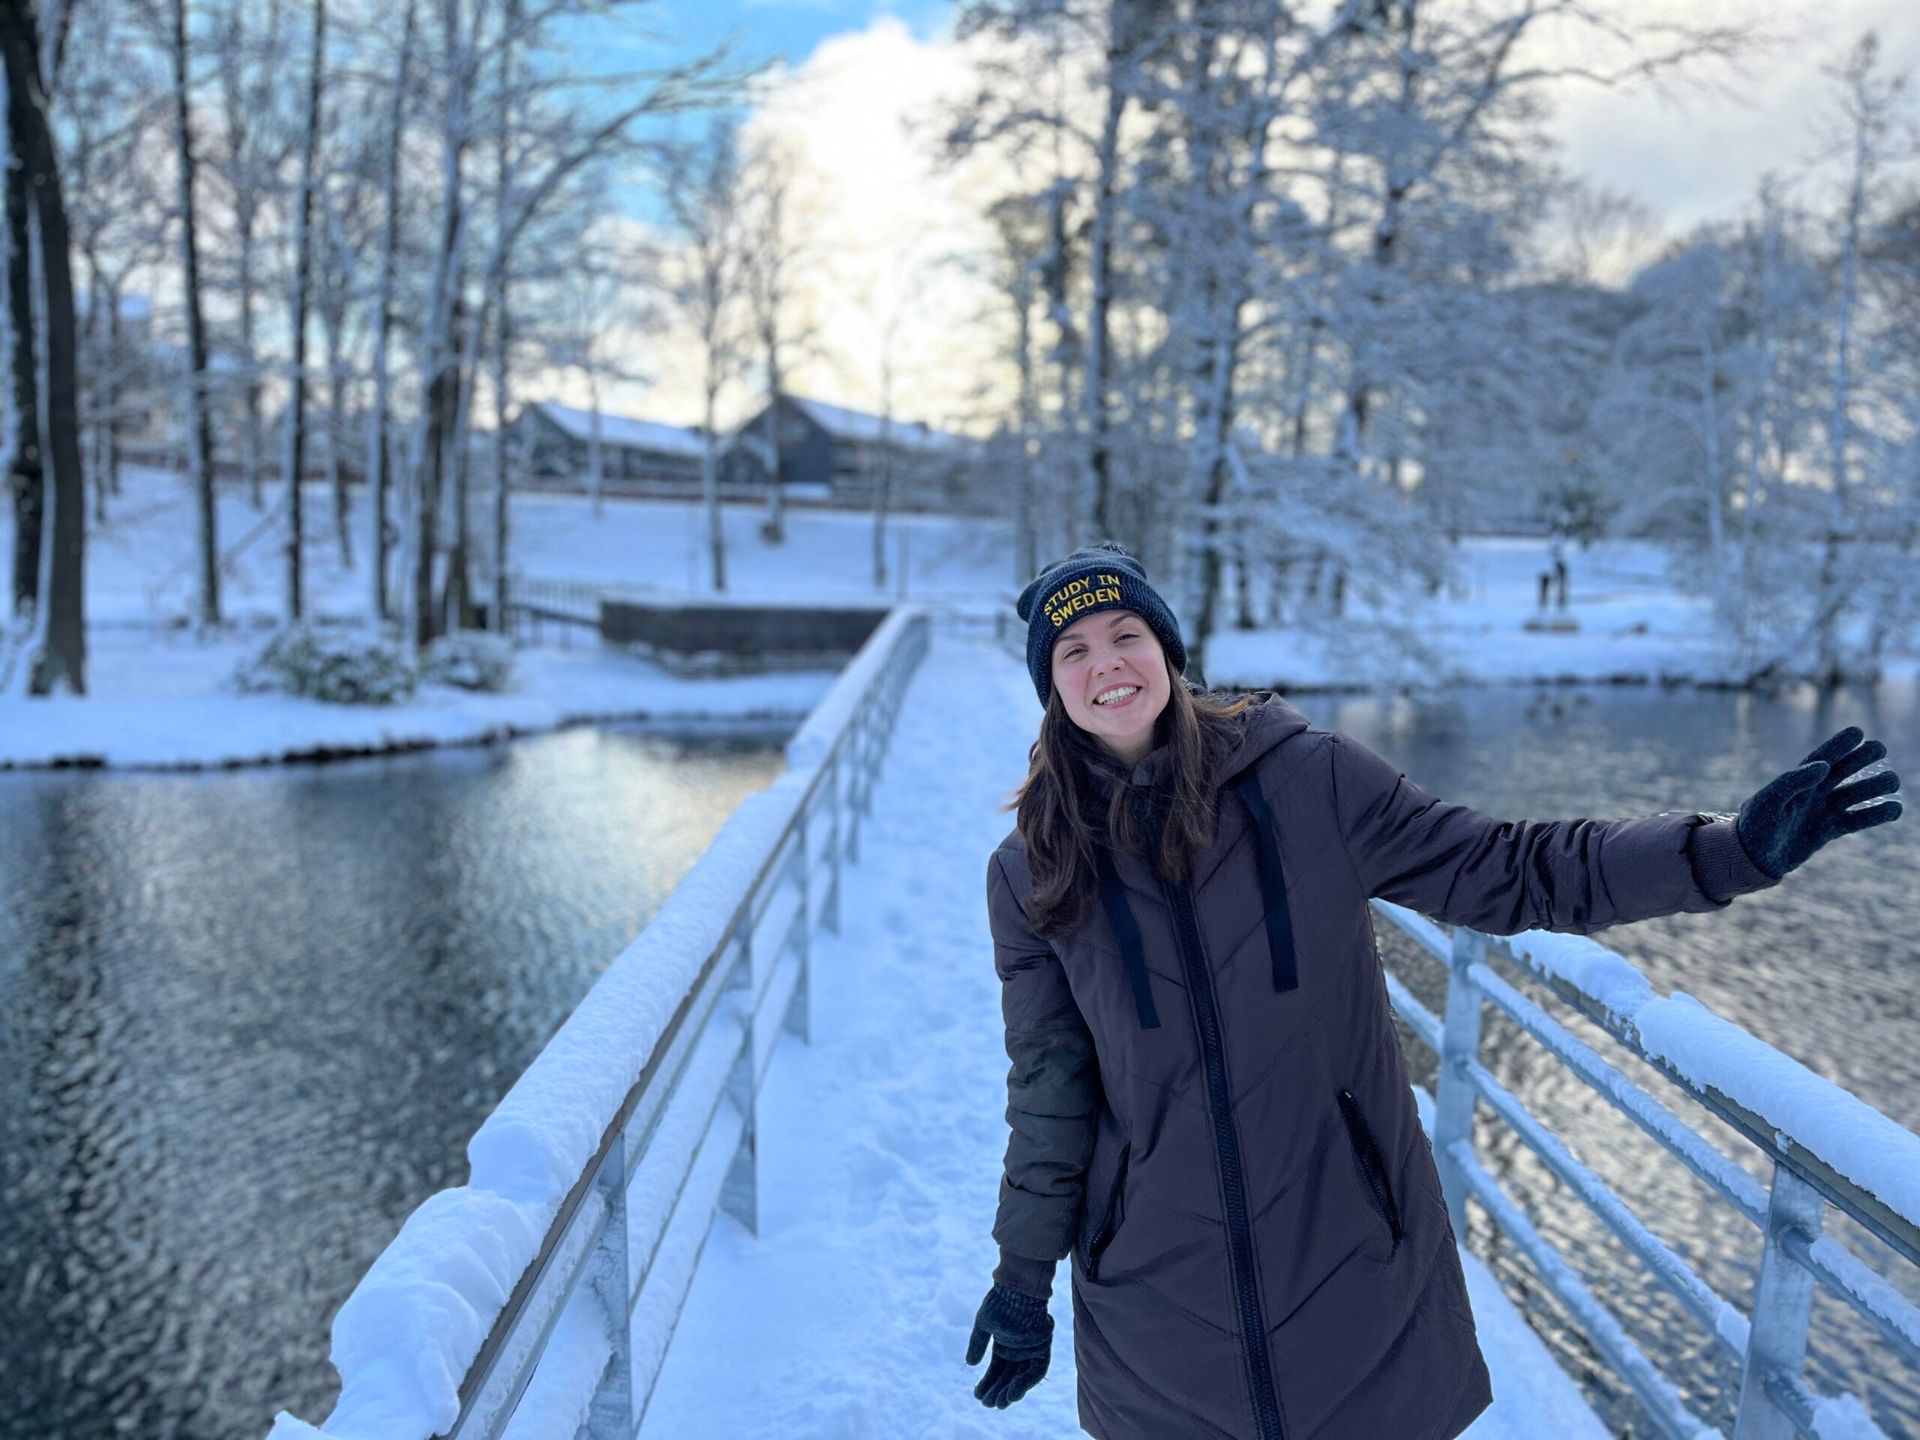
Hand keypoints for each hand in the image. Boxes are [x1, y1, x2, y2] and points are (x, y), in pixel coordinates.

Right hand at [964, 1282, 1052, 1407]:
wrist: (1017, 1290)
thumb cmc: (1000, 1303)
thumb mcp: (984, 1325)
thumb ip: (977, 1344)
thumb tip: (970, 1364)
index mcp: (1004, 1344)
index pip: (996, 1370)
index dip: (987, 1383)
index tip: (977, 1395)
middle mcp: (1018, 1350)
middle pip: (1008, 1377)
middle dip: (998, 1391)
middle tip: (987, 1404)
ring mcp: (1031, 1350)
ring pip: (1021, 1378)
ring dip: (1010, 1392)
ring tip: (998, 1404)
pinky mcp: (1043, 1349)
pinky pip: (1036, 1372)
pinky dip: (1024, 1384)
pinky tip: (1011, 1393)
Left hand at [1734, 727, 1902, 879]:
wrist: (1752, 858)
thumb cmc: (1756, 826)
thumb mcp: (1769, 801)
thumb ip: (1793, 781)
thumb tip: (1823, 765)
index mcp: (1795, 782)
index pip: (1821, 758)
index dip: (1839, 745)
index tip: (1858, 732)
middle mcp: (1811, 793)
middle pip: (1841, 772)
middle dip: (1860, 759)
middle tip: (1881, 748)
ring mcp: (1821, 811)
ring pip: (1853, 795)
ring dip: (1872, 787)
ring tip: (1892, 780)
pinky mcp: (1828, 831)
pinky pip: (1856, 820)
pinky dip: (1874, 815)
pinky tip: (1894, 808)